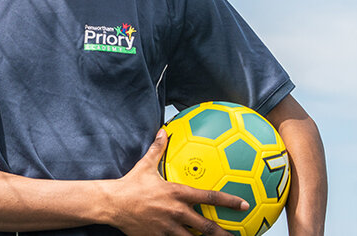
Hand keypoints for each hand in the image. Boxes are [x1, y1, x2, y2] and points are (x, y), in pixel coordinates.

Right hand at [107, 129, 248, 235]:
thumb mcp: (146, 165)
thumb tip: (163, 131)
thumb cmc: (130, 185)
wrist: (112, 205)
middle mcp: (176, 212)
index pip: (209, 197)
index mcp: (177, 194)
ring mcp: (168, 228)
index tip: (244, 205)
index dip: (229, 202)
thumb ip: (158, 149)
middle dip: (224, 234)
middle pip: (207, 227)